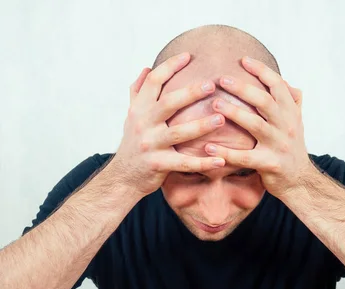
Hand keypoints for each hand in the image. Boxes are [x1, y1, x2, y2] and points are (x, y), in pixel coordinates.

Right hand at [110, 52, 225, 197]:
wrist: (123, 177)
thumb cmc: (132, 144)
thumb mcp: (131, 116)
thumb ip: (138, 93)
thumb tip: (147, 68)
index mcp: (139, 109)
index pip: (154, 81)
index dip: (170, 66)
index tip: (188, 55)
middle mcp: (143, 124)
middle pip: (168, 103)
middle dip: (190, 93)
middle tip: (212, 84)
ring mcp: (150, 144)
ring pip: (179, 133)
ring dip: (201, 125)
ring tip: (221, 119)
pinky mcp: (158, 165)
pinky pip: (184, 163)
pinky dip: (203, 162)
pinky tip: (220, 160)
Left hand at [203, 56, 313, 199]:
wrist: (300, 181)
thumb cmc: (292, 148)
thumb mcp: (296, 123)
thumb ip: (291, 103)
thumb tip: (288, 83)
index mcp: (290, 112)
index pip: (277, 85)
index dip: (261, 70)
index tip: (243, 60)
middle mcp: (287, 126)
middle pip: (264, 101)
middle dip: (242, 88)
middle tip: (221, 78)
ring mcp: (279, 145)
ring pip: (255, 125)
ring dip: (234, 113)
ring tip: (215, 104)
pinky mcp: (270, 164)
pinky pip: (245, 157)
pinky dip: (226, 152)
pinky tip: (208, 147)